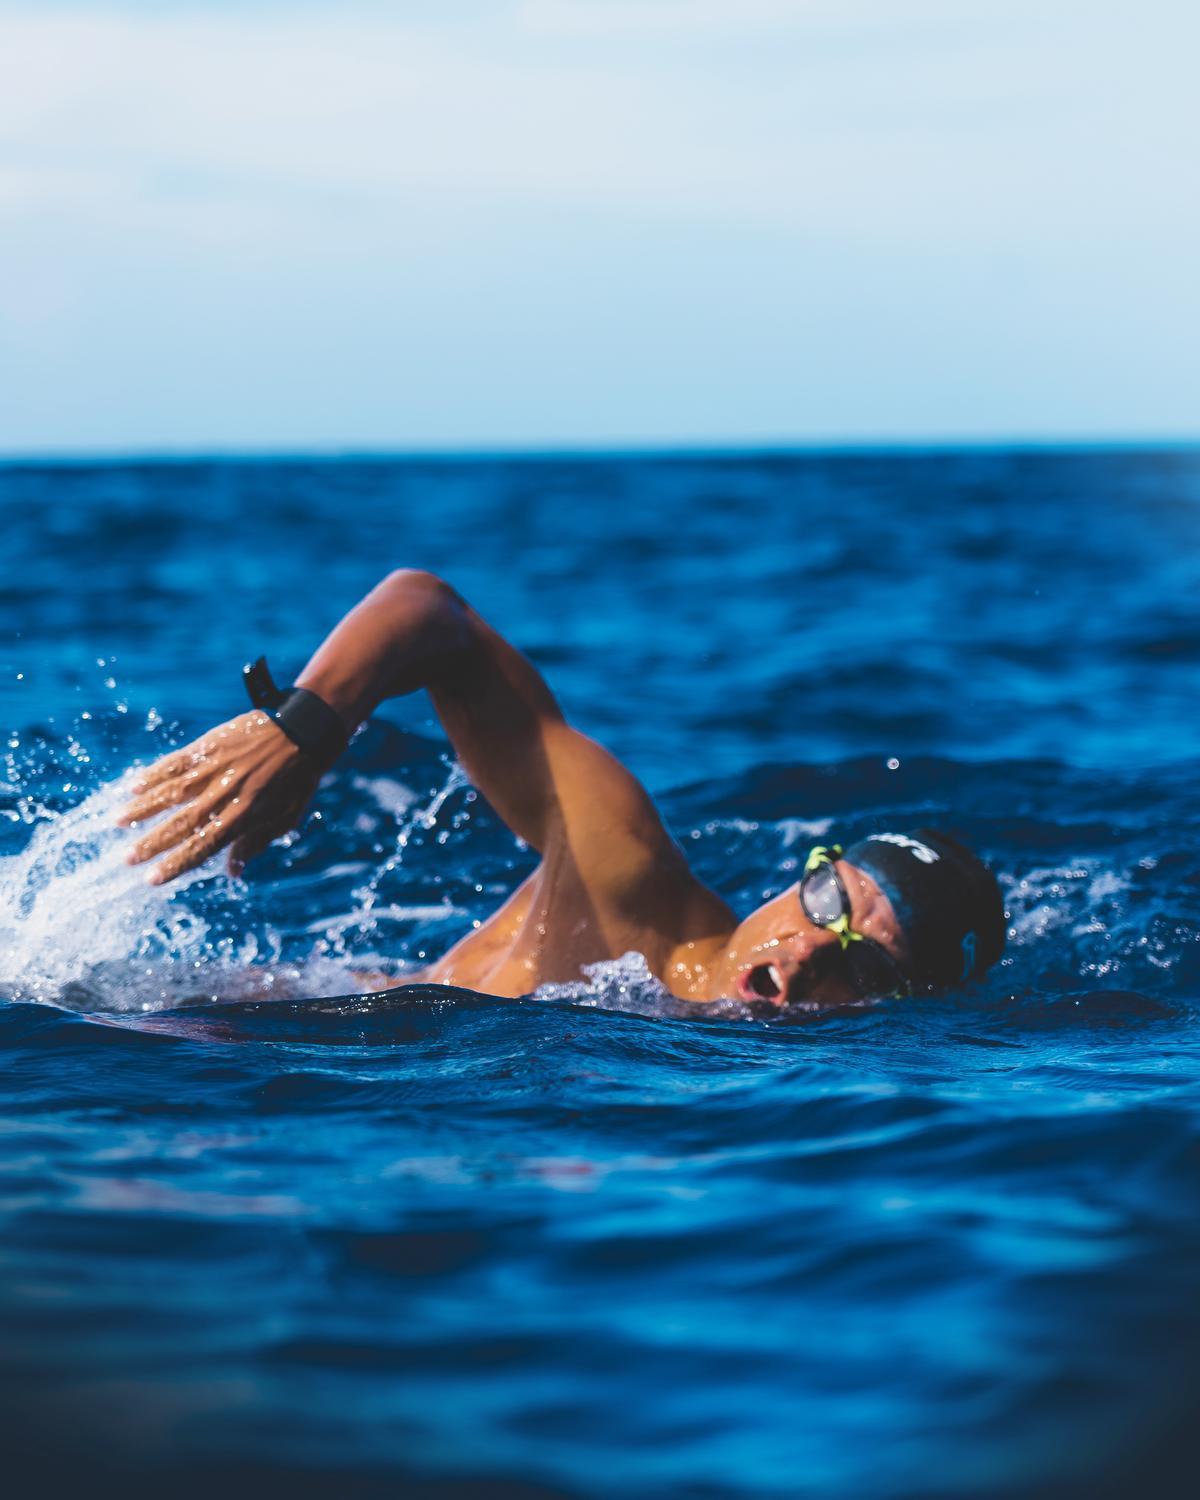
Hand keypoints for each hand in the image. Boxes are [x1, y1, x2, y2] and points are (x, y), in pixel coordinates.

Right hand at [118, 711, 323, 884]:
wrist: (303, 731)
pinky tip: (133, 787)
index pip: (202, 847)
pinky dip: (153, 774)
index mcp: (243, 817)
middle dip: (152, 844)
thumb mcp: (285, 818)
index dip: (176, 864)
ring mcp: (213, 769)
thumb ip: (254, 844)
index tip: (151, 879)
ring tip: (117, 823)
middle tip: (126, 859)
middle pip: (181, 824)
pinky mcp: (208, 746)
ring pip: (170, 793)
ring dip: (142, 810)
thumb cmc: (297, 780)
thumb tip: (232, 873)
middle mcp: (223, 795)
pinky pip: (175, 762)